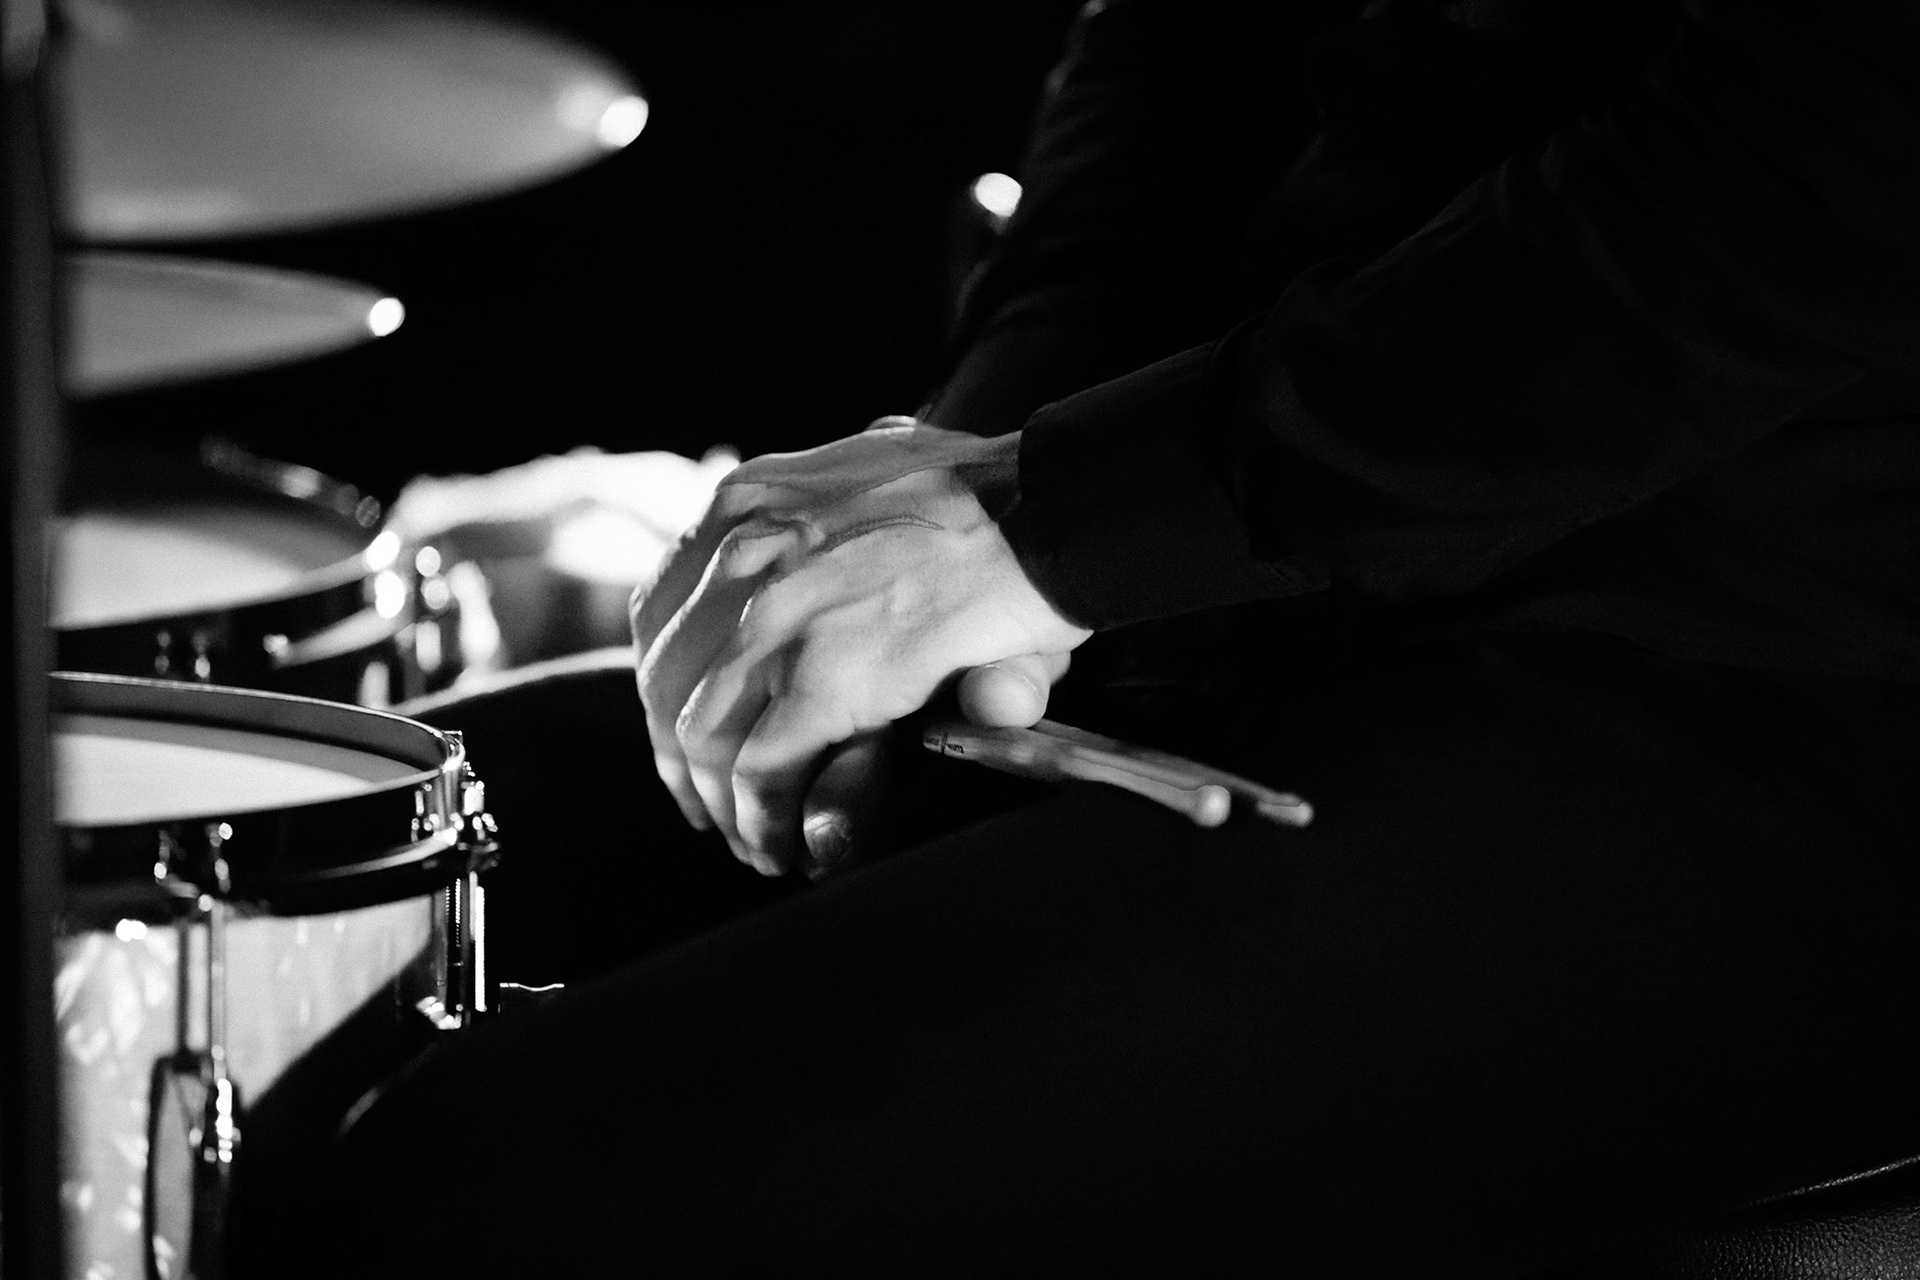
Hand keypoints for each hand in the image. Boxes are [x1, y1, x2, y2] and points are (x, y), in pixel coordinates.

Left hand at [631, 422, 1089, 874]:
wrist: (1055, 502)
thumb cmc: (1000, 498)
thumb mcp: (899, 485)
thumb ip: (866, 535)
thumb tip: (866, 585)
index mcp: (751, 500)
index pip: (662, 605)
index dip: (666, 685)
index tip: (683, 729)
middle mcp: (742, 550)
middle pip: (664, 677)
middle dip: (679, 757)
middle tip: (708, 805)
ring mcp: (774, 616)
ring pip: (699, 733)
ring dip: (719, 801)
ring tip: (751, 841)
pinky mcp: (823, 678)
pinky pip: (758, 769)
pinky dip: (760, 818)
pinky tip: (779, 845)